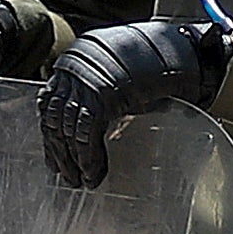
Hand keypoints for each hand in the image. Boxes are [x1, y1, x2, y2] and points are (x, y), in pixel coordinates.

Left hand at [37, 20, 232, 187]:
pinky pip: (86, 136)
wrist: (183, 53)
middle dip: (60, 152)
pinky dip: (89, 159)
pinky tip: (93, 174)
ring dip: (74, 161)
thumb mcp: (117, 77)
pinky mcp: (101, 96)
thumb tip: (84, 131)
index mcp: (75, 60)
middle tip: (66, 176)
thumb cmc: (155, 66)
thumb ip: (96, 97)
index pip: (50, 103)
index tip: (53, 157)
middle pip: (54, 118)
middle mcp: (75, 69)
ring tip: (82, 180)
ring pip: (67, 130)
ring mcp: (87, 81)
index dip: (50, 134)